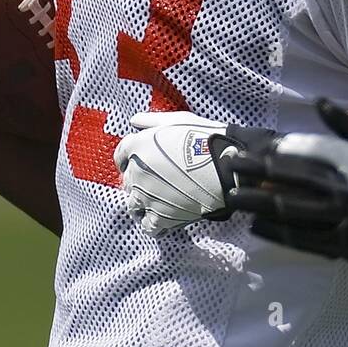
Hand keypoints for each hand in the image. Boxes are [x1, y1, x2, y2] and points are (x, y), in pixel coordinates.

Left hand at [113, 111, 279, 235]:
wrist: (227, 166)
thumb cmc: (205, 139)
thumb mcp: (179, 120)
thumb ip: (152, 120)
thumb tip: (134, 121)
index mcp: (137, 146)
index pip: (120, 155)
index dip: (129, 159)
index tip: (140, 163)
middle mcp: (135, 173)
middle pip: (127, 181)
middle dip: (140, 181)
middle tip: (159, 181)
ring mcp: (146, 197)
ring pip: (133, 204)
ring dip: (144, 202)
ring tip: (161, 200)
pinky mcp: (160, 217)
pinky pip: (148, 226)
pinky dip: (154, 223)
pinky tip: (165, 216)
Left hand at [226, 100, 347, 271]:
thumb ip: (347, 128)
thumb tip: (319, 104)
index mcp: (346, 167)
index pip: (295, 159)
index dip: (264, 156)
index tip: (240, 151)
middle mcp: (339, 195)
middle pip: (285, 186)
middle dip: (253, 179)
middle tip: (228, 173)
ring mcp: (339, 224)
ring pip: (290, 215)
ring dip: (259, 207)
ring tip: (234, 200)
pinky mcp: (343, 247)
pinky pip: (304, 241)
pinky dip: (278, 235)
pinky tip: (258, 229)